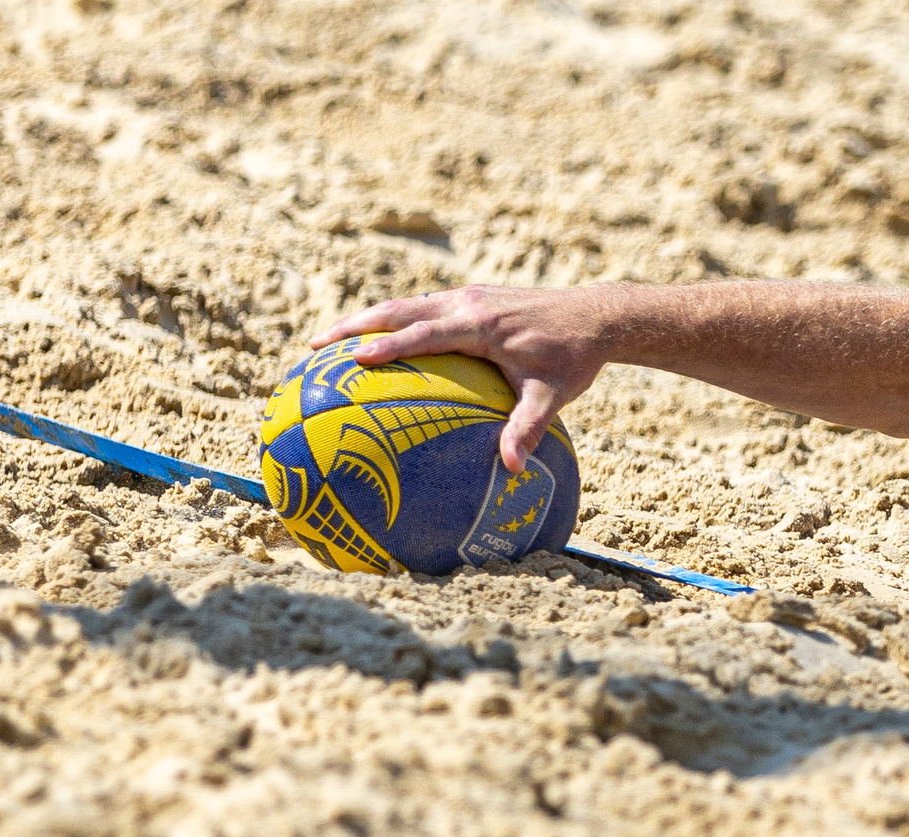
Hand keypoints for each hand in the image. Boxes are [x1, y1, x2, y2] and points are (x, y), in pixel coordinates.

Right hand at [310, 285, 618, 472]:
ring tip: (327, 344)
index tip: (354, 361)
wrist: (594, 316)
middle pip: (397, 310)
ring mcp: (465, 297)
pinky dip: (390, 322)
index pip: (423, 334)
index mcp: (480, 324)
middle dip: (353, 327)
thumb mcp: (553, 395)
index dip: (388, 346)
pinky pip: (419, 308)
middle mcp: (466, 303)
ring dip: (363, 320)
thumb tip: (512, 468)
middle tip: (314, 348)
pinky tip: (374, 345)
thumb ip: (529, 429)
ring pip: (403, 305)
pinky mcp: (468, 299)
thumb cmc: (573, 358)